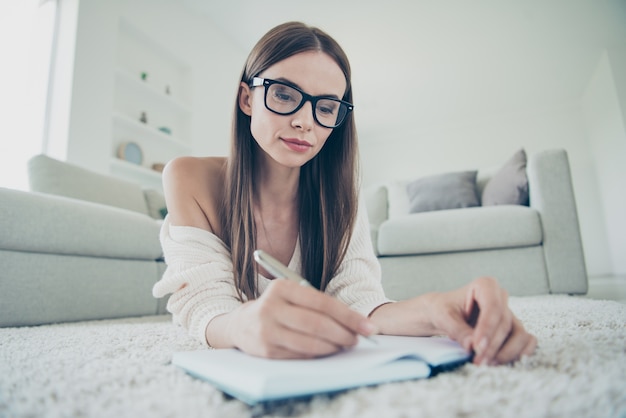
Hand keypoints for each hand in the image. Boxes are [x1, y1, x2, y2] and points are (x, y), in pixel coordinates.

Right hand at [227, 279, 377, 358]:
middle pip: (317, 324)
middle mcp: (271, 307)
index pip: (322, 303)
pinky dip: (318, 355)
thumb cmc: (277, 308)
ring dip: (333, 346)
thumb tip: (354, 321)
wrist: (240, 324)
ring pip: (310, 342)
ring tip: (345, 345)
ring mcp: (266, 330)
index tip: (367, 326)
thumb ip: (318, 304)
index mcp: (281, 288)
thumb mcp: (291, 296)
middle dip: (344, 333)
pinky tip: (328, 352)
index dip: (348, 316)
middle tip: (358, 338)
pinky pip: (300, 355)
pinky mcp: (266, 351)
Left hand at [429, 277, 536, 364]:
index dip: (487, 329)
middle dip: (492, 346)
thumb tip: (472, 346)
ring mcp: (509, 314)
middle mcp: (501, 298)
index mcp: (485, 285)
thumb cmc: (443, 309)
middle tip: (478, 361)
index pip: (493, 307)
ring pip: (519, 334)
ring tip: (486, 363)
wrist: (444, 315)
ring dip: (506, 353)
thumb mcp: (443, 316)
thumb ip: (458, 329)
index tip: (477, 347)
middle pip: (505, 324)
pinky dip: (518, 353)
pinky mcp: (513, 329)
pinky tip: (503, 362)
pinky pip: (526, 341)